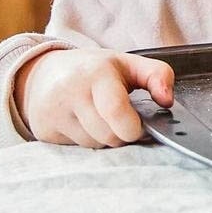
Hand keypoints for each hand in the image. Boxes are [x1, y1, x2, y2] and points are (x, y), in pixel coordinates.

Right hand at [14, 48, 174, 148]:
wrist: (43, 74)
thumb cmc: (93, 70)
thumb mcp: (128, 62)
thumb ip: (157, 75)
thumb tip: (168, 101)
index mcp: (97, 72)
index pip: (116, 110)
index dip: (133, 127)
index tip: (141, 128)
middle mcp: (71, 92)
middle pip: (107, 135)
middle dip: (122, 135)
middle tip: (124, 124)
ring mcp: (54, 113)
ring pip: (92, 145)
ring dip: (105, 140)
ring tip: (103, 121)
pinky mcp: (44, 131)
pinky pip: (75, 150)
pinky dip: (87, 142)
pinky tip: (84, 126)